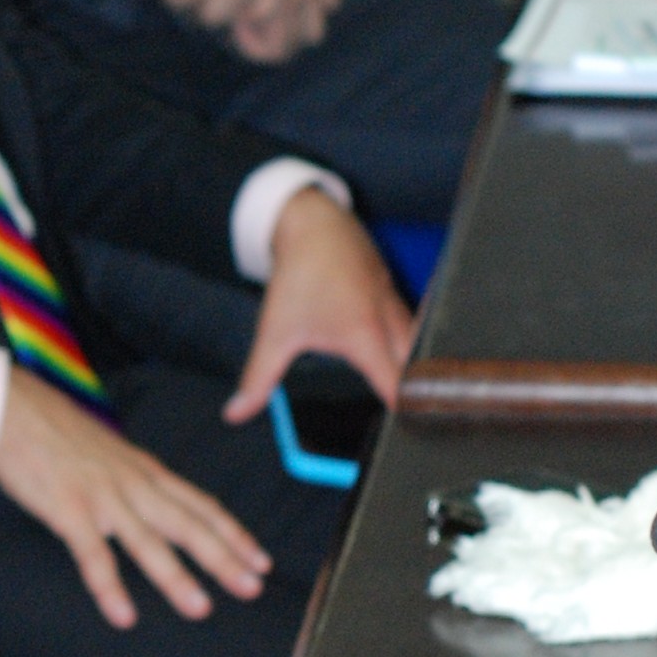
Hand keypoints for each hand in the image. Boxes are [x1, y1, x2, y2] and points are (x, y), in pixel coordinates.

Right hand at [0, 365, 272, 632]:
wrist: (14, 408)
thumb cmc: (56, 430)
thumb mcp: (109, 450)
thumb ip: (133, 477)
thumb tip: (154, 497)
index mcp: (145, 471)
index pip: (200, 505)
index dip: (233, 533)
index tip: (259, 560)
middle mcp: (133, 484)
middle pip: (187, 524)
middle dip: (223, 557)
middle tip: (252, 587)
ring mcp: (102, 497)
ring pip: (148, 542)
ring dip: (176, 577)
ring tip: (200, 608)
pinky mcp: (68, 509)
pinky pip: (93, 555)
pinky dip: (110, 587)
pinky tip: (123, 615)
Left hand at [226, 187, 413, 423]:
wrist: (313, 222)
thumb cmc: (297, 276)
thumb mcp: (275, 332)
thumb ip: (259, 378)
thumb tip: (236, 413)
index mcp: (364, 335)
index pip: (397, 385)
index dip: (405, 411)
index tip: (408, 435)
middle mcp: (390, 320)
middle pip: (420, 368)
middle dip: (420, 396)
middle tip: (415, 424)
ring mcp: (397, 304)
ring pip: (421, 345)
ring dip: (419, 369)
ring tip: (416, 399)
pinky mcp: (396, 293)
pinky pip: (415, 326)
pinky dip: (413, 346)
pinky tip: (405, 362)